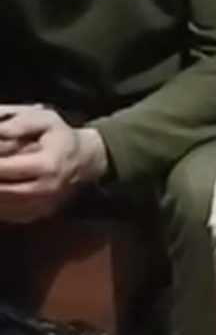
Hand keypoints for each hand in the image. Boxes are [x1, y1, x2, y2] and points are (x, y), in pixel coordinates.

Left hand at [0, 106, 107, 223]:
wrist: (87, 162)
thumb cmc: (62, 137)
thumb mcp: (45, 119)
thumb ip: (19, 123)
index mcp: (47, 166)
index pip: (6, 169)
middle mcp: (46, 189)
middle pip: (3, 191)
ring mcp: (44, 205)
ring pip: (6, 207)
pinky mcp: (40, 214)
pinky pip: (11, 215)